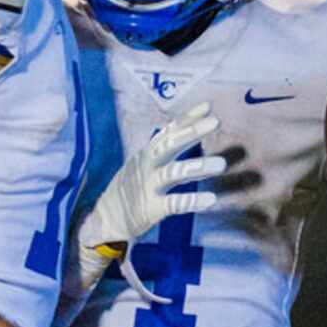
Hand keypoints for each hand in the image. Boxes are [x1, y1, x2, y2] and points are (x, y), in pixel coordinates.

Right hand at [65, 102, 226, 300]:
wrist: (104, 219)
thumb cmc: (130, 188)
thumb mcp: (141, 163)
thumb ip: (161, 148)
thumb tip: (182, 128)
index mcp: (146, 154)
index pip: (168, 131)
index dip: (187, 118)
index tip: (207, 106)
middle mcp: (147, 166)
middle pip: (170, 145)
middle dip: (192, 132)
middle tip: (215, 122)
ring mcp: (148, 187)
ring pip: (174, 173)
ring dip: (198, 167)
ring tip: (221, 164)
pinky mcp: (151, 209)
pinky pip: (174, 204)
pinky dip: (193, 201)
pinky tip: (211, 199)